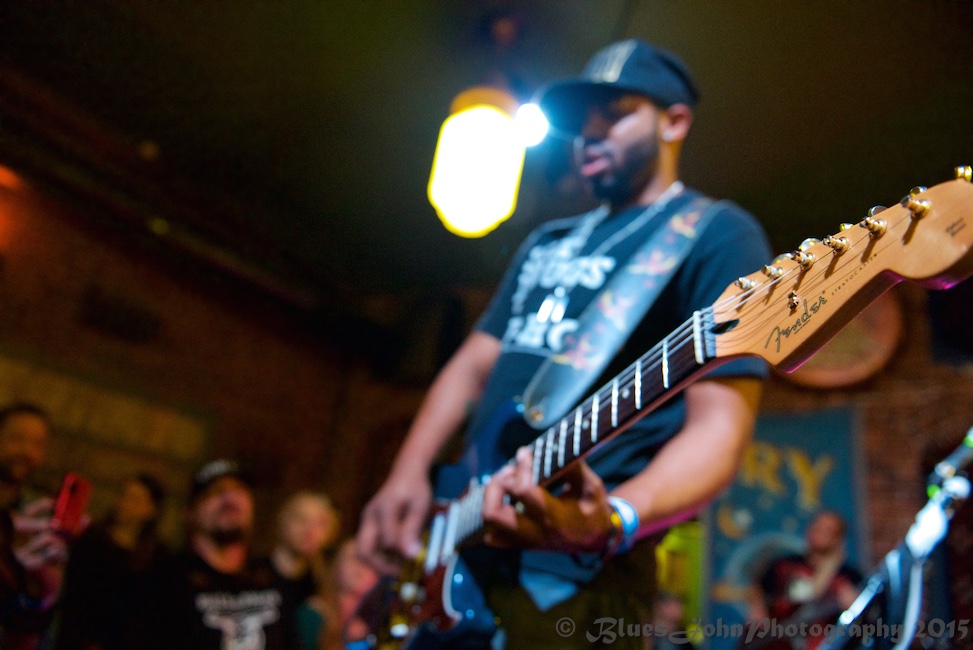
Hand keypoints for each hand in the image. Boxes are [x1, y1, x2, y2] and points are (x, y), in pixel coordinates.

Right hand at [356, 470, 432, 574]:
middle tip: (399, 572)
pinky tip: (397, 557)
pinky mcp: (368, 525)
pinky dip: (380, 556)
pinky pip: (369, 546)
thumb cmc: (416, 489)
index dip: (401, 552)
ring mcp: (366, 521)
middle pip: (363, 550)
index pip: (387, 540)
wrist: (406, 473)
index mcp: (385, 508)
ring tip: (399, 566)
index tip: (416, 558)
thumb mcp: (420, 507)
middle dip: (379, 566)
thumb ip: (413, 529)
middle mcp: (370, 516)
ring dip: (379, 563)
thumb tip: (411, 556)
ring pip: (363, 550)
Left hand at [481, 447, 613, 553]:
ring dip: (491, 499)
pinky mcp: (520, 544)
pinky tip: (504, 498)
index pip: (524, 491)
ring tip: (506, 482)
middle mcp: (536, 533)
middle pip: (494, 513)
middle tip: (509, 471)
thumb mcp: (591, 485)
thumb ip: (573, 468)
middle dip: (496, 486)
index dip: (520, 467)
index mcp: (555, 518)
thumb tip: (553, 448)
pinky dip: (492, 514)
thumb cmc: (593, 508)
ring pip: (490, 526)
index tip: (524, 453)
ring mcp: (525, 541)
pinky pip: (493, 535)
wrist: (596, 538)